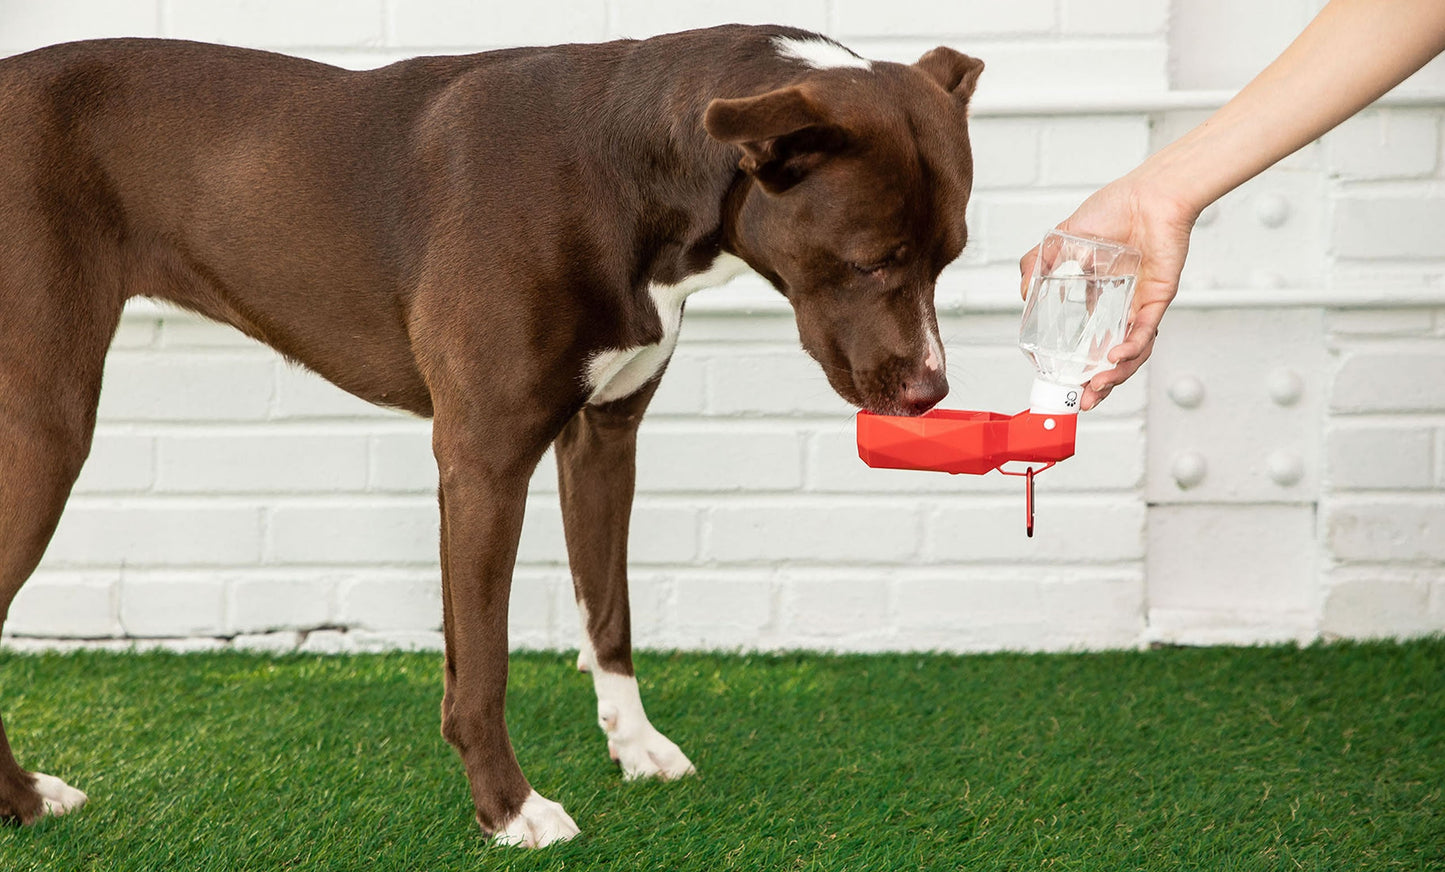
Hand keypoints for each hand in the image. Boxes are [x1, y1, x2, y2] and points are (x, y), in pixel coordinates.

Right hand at [1019, 172, 1197, 410]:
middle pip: (1113, 354)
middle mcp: (1124, 304)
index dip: (1082, 362)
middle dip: (1099, 383)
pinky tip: (1115, 357)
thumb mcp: (1061, 238)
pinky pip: (1146, 331)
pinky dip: (1132, 348)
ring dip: (1116, 374)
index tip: (1066, 379)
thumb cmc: (1114, 208)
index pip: (1093, 338)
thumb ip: (1037, 263)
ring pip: (1132, 351)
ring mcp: (1141, 304)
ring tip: (1098, 388)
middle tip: (1085, 400)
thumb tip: (1023, 293)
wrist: (1148, 194)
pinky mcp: (1158, 298)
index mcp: (1104, 295)